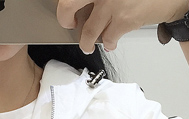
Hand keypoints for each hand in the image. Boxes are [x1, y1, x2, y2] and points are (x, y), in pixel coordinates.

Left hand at [57, 0, 188, 52]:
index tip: (69, 7)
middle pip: (69, 4)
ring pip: (89, 30)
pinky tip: (111, 42)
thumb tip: (87, 5)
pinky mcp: (123, 20)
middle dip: (65, 17)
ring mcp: (111, 3)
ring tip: (88, 44)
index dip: (66, 3)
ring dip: (87, 41)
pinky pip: (108, 38)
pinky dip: (109, 43)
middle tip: (69, 22)